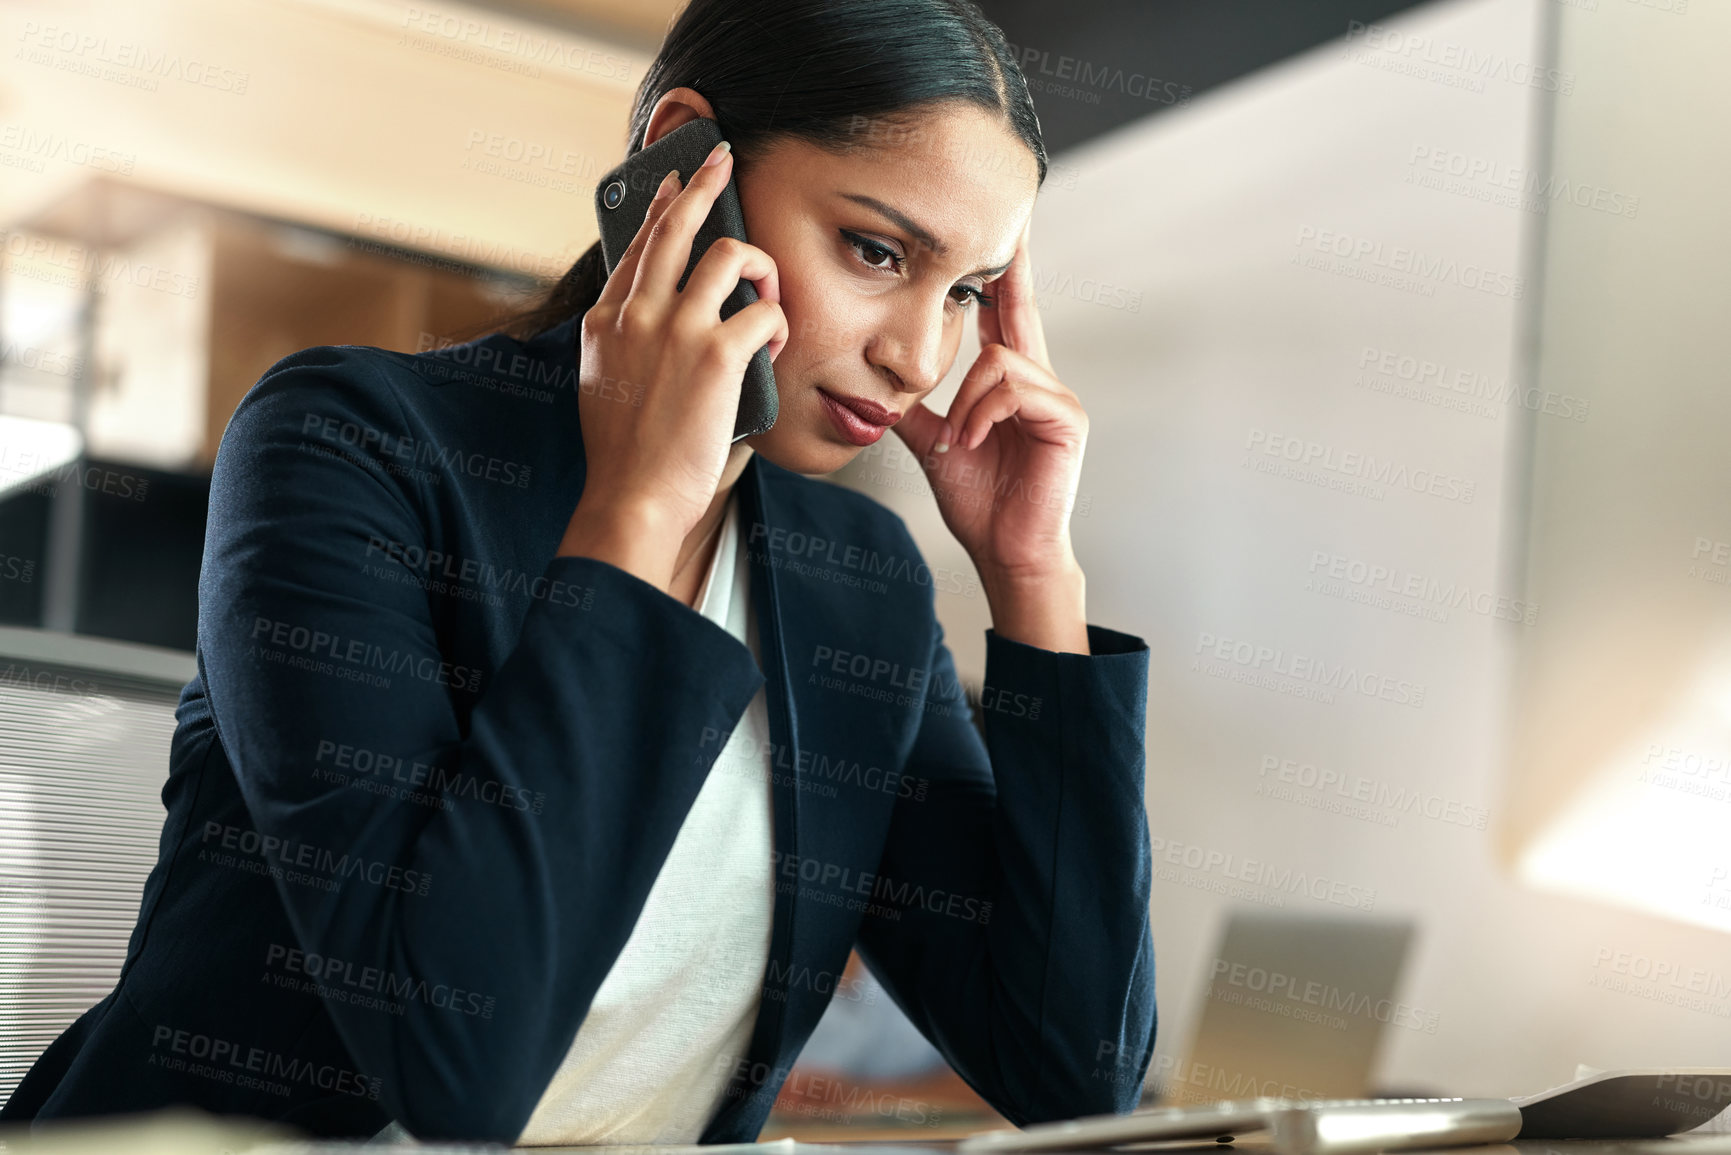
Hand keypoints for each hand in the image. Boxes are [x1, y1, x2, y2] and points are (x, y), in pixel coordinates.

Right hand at [558, 140, 788, 588]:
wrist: (632, 498)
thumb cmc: (627, 458)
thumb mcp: (602, 386)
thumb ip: (625, 345)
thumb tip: (657, 324)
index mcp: (605, 322)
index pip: (638, 247)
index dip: (660, 208)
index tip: (675, 183)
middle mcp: (635, 314)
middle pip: (675, 226)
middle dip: (704, 182)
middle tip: (724, 159)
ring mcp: (674, 329)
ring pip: (728, 255)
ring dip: (760, 267)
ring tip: (769, 294)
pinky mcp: (714, 354)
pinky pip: (764, 313)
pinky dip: (778, 326)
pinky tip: (773, 350)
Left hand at [890, 219, 1086, 588]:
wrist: (1004, 552)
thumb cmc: (981, 505)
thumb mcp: (934, 446)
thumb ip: (916, 411)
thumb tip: (877, 389)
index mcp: (1012, 384)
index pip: (1005, 316)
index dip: (1001, 276)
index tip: (998, 235)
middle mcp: (1040, 382)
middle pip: (1020, 311)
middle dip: (1009, 271)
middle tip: (1007, 230)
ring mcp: (1058, 399)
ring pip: (999, 360)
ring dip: (966, 400)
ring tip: (958, 439)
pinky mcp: (1067, 420)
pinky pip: (1013, 388)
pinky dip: (983, 413)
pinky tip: (973, 440)